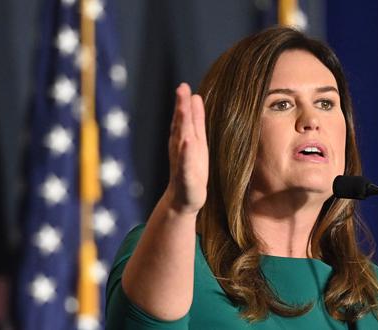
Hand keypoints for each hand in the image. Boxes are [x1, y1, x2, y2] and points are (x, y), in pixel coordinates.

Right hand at [166, 83, 208, 214]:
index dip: (183, 102)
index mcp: (184, 138)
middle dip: (181, 107)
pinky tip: (187, 142)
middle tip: (181, 89)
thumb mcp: (196, 140)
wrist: (184, 199)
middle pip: (181, 124)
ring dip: (182, 125)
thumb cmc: (191, 168)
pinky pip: (185, 163)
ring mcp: (182, 161)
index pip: (184, 117)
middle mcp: (181, 147)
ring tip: (183, 110)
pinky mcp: (186, 176)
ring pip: (182, 140)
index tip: (184, 86)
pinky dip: (186, 152)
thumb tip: (195, 95)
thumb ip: (195, 119)